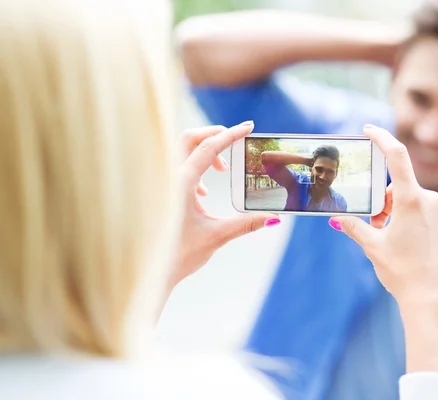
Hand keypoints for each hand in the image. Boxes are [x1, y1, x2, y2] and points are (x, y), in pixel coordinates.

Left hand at [171, 122, 279, 286]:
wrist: (147, 271)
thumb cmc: (177, 255)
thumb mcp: (216, 237)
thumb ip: (246, 224)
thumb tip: (272, 218)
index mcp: (180, 184)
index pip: (208, 148)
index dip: (231, 135)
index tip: (248, 127)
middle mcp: (167, 178)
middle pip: (190, 138)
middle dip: (215, 136)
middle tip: (234, 143)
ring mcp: (161, 183)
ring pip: (182, 151)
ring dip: (205, 153)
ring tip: (222, 172)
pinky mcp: (160, 192)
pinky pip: (177, 167)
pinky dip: (195, 169)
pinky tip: (204, 194)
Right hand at [329, 124, 437, 375]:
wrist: (435, 301)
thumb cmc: (403, 273)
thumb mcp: (373, 247)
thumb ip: (355, 227)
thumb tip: (337, 218)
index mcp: (412, 201)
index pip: (397, 157)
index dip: (382, 138)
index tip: (369, 128)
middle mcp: (432, 201)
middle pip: (399, 187)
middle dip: (383, 201)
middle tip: (375, 224)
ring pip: (412, 201)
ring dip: (397, 212)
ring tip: (391, 239)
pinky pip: (426, 212)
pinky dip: (412, 220)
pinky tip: (408, 244)